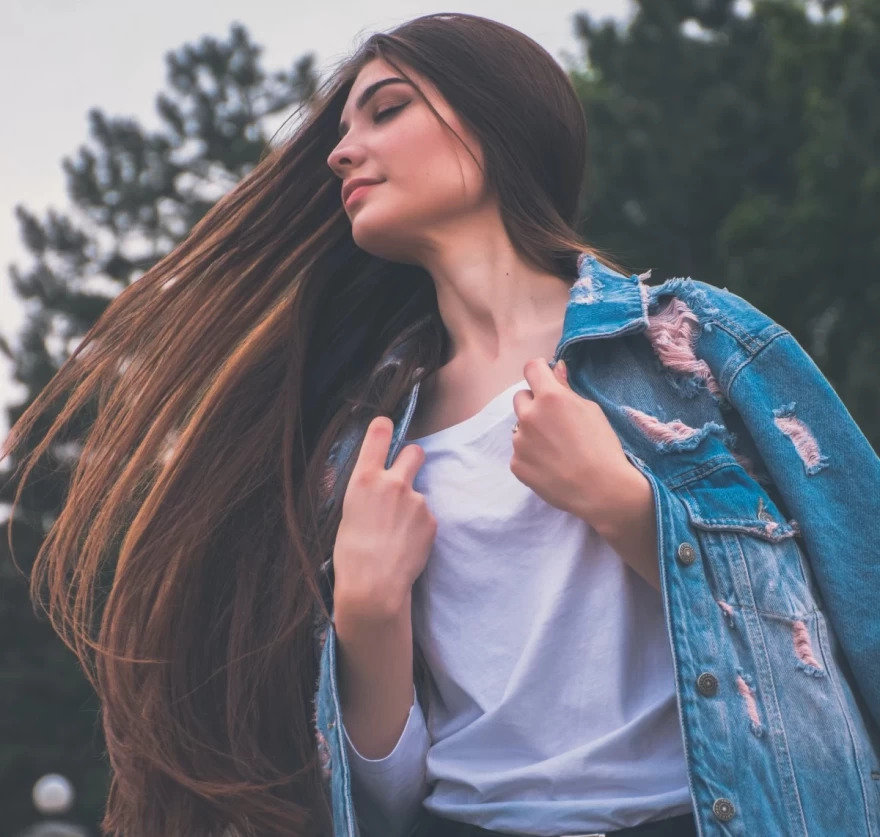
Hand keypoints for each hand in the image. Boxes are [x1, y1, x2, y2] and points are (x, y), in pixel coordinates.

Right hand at [333, 416, 437, 619]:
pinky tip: (405, 545)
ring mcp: (416, 501)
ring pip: (418, 492)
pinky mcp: (431, 520)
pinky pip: (425, 517)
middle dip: (412, 459)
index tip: (386, 427)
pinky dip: (418, 528)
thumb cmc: (350, 554)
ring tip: (395, 533)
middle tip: (403, 476)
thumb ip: (359, 489)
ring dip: (411, 506)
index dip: (384, 427)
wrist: (374, 587)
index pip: (379, 434)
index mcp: (364, 479)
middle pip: (415, 451)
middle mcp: (393, 483)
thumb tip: (362, 478)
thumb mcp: (344, 513)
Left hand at [510, 357, 648, 528]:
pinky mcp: (516, 464)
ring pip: (520, 427)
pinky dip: (532, 455)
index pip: (531, 369)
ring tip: (557, 449)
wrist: (601, 489)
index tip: (546, 379)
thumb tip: (555, 369)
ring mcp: (519, 442)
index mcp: (550, 398)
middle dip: (534, 403)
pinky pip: (520, 452)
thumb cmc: (603, 446)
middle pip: (521, 397)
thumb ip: (567, 388)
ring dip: (533, 432)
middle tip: (555, 421)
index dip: (540, 372)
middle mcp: (529, 416)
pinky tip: (551, 465)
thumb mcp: (591, 410)